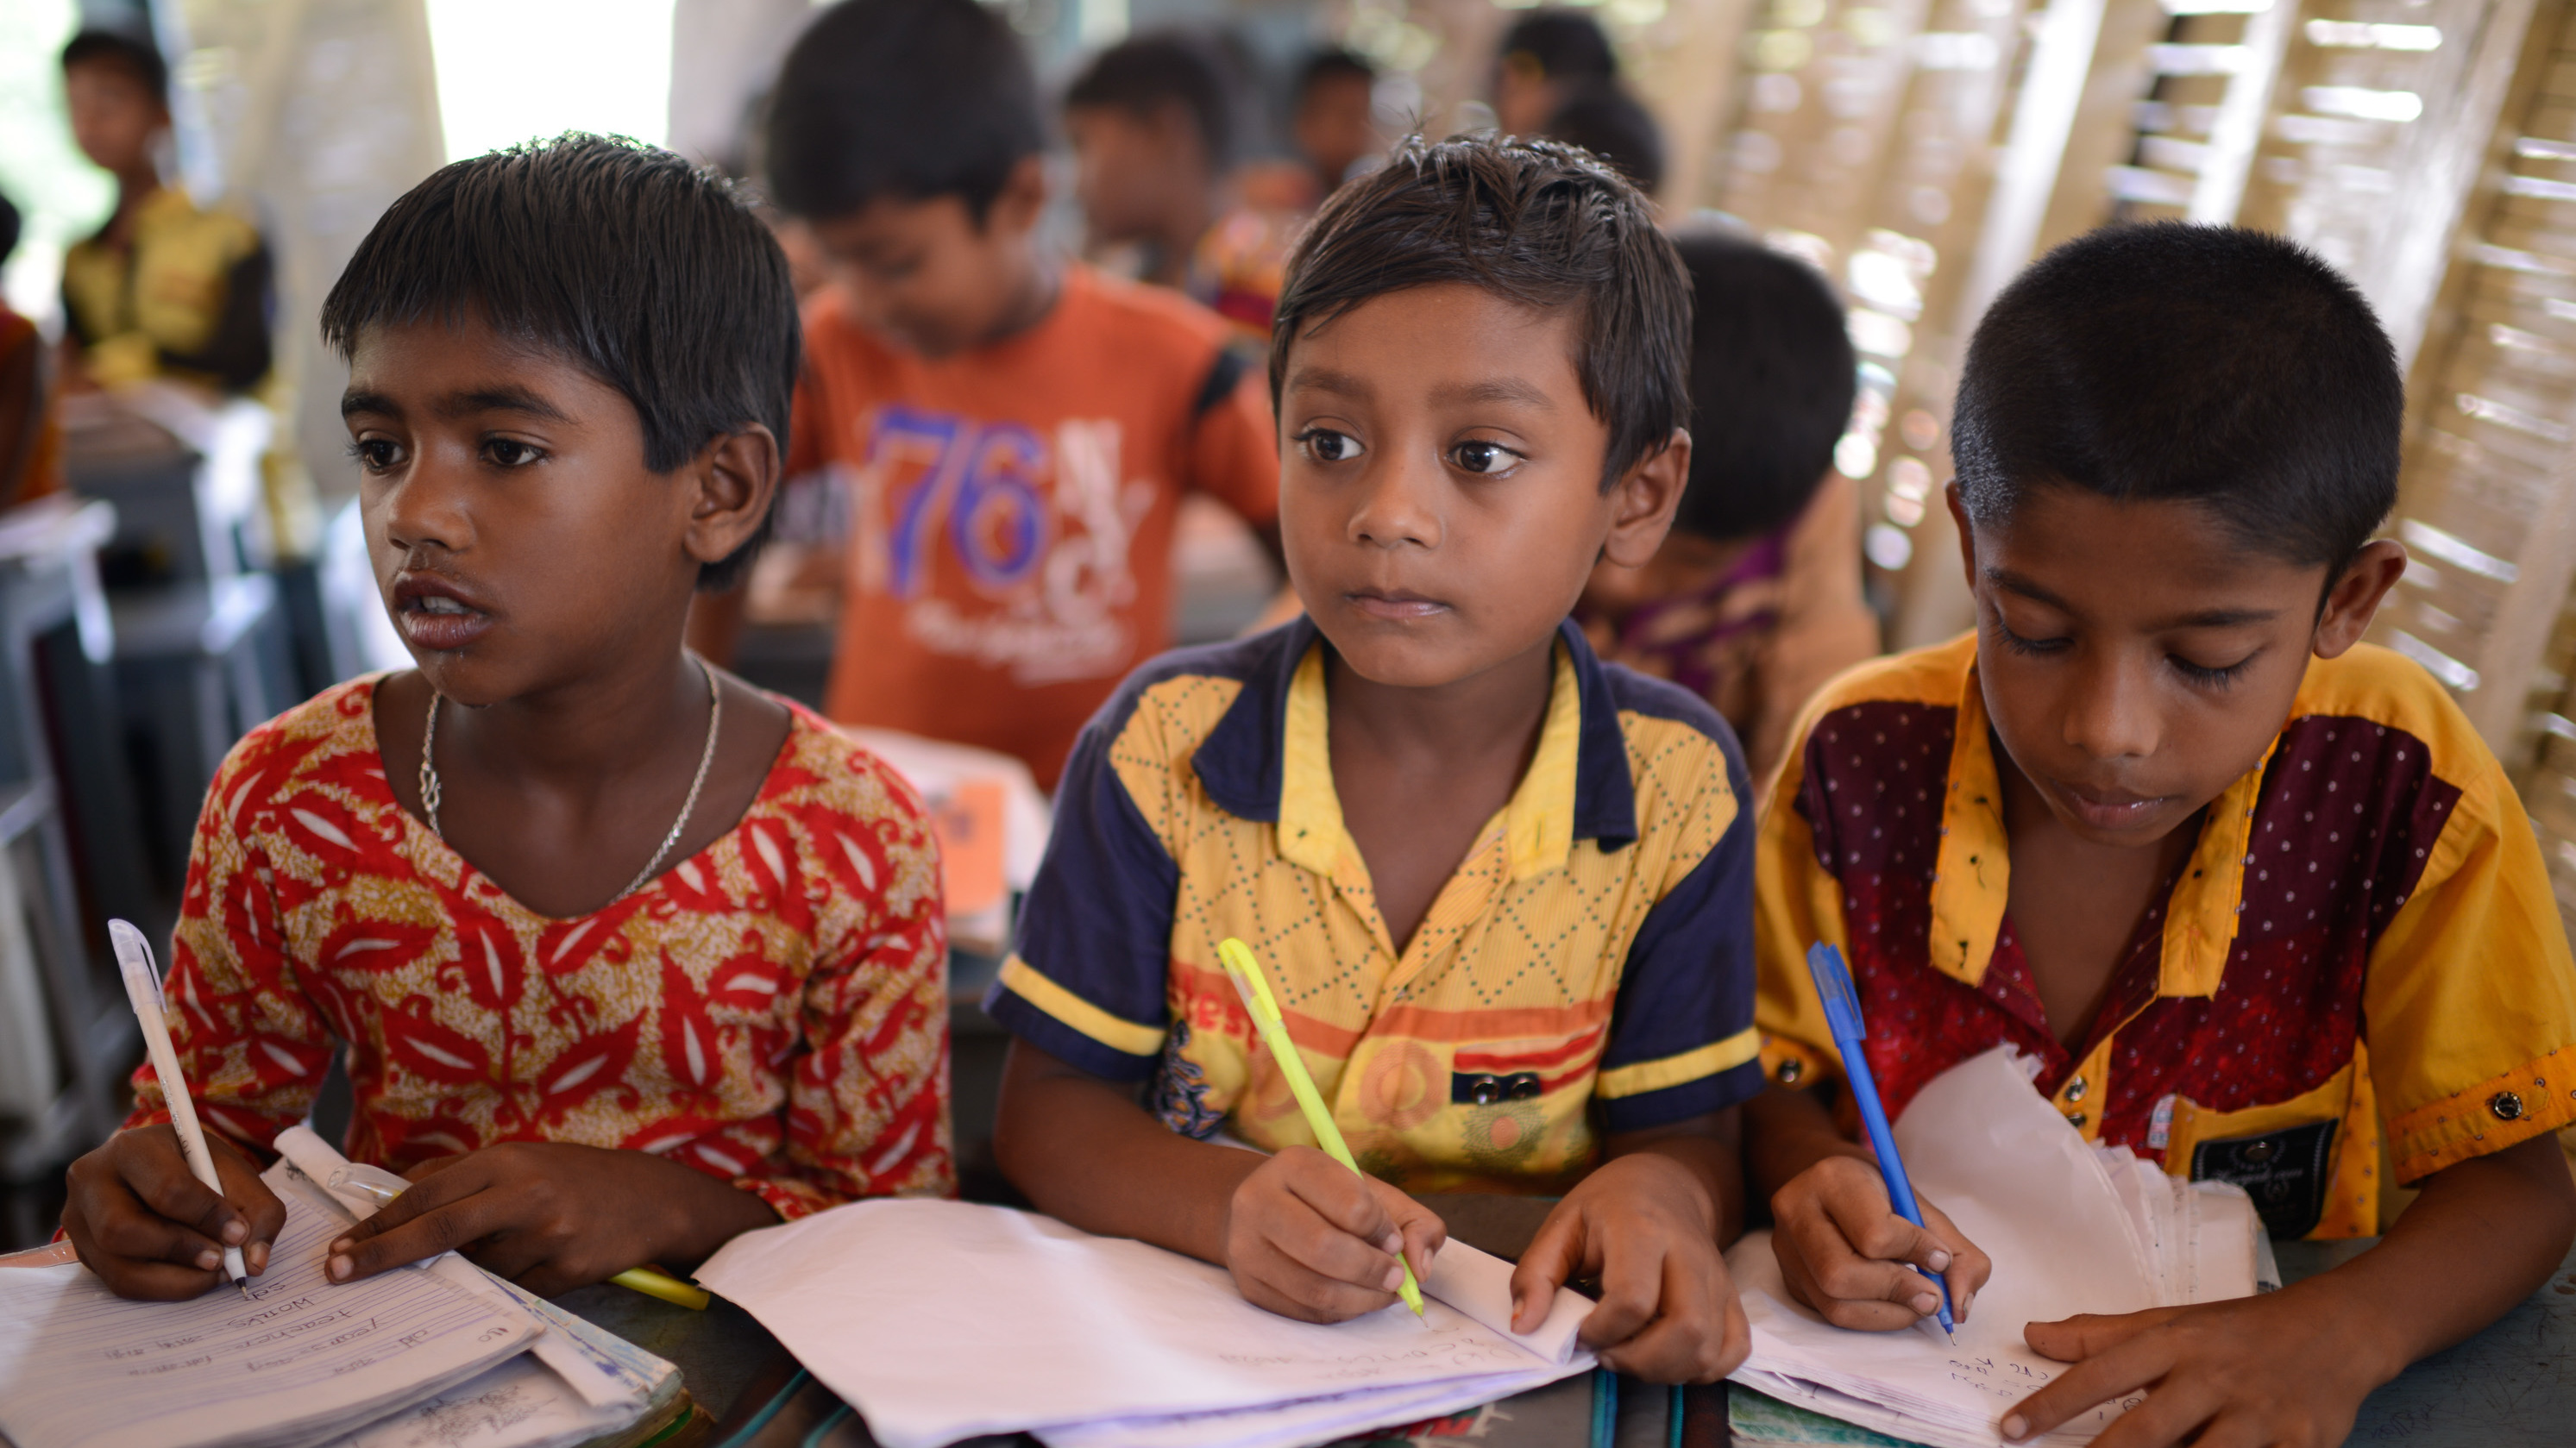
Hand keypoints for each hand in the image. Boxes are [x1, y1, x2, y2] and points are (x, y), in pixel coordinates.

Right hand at [61, 1125, 285, 1299]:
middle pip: (123, 1230)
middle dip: (181, 1250)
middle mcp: (91, 1181)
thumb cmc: (195, 1167)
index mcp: (132, 1148)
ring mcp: (78, 1219)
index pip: (166, 1188)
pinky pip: (118, 1282)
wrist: (155, 1168)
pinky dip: (162, 1287)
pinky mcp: (82, 1250)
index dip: (207, 1216)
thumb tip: (254, 1262)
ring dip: (174, 1278)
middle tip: (221, 1260)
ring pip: (117, 1266)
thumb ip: (257, 1210)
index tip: (238, 1234)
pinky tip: (190, 1278)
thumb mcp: (230, 1171)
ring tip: (212, 1272)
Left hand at [326, 1141, 776, 1294]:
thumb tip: (398, 1194)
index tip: (342, 1246)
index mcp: (509, 1161)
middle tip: (340, 1272)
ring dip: (469, 1269)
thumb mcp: (524, 1159)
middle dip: (383, 1253)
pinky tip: (533, 1261)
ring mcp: (548, 1235)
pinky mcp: (567, 1271)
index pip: (429, 1193)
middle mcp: (526, 1194)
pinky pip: (514, 1289)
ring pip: (477, 1268)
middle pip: (439, 1228)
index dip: (380, 1222)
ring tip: (504, 1249)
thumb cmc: (579, 1177)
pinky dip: (509, 1281)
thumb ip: (465, 1174)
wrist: (654, 1198)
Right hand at [1222, 1145, 1444, 1322]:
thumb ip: (1415, 1222)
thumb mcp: (1375, 1194)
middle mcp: (1259, 1200)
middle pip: (1324, 1248)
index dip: (1383, 1230)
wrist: (1265, 1212)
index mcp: (1295, 1164)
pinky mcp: (1249, 1286)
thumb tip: (1421, 1267)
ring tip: (1382, 1291)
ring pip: (1315, 1289)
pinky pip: (1305, 1311)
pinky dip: (1341, 1311)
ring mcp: (1247, 1246)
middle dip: (1372, 1270)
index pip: (1351, 1205)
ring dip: (1362, 1298)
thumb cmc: (1330, 1202)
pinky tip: (1354, 1298)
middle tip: (1395, 1277)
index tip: (1394, 1240)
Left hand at [1512, 1152, 1748, 1382]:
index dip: (1602, 1331)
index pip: (1634, 1299)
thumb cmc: (1607, 1207)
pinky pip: (1733, 1350)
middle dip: (1639, 1361)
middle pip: (1686, 1329)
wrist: (1665, 1185)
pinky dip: (1702, 1370)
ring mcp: (1718, 1279)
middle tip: (1608, 1353)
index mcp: (1641, 1230)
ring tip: (1631, 1355)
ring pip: (1709, 1348)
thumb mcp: (1561, 1226)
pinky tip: (1668, 1358)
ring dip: (1665, 1370)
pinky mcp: (1732, 1298)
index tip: (1580, 1332)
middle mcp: (1689, 1255)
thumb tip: (1523, 1327)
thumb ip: (1535, 1275)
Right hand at [1770, 1153, 1988, 1329]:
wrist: (1828, 1184)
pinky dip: (1872, 1318)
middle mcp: (1797, 1211)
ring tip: (1916, 1302)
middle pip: (1841, 1273)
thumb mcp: (1919, 1205)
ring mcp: (1786, 1248)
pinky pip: (1830, 1313)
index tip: (1940, 1259)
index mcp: (1834, 1178)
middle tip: (1932, 1296)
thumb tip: (1960, 1304)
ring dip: (1888, 1312)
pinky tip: (1892, 1304)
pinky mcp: (1789, 1278)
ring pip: (1833, 1301)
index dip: (1915, 1252)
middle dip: (1897, 1291)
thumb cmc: (1877, 1194)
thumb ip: (1956, 1250)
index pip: (1873, 1232)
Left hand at [2002, 1290, 2387, 1446]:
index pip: (2100, 1373)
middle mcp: (2213, 1377)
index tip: (2009, 1430)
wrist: (2342, 1328)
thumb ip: (2100, 1336)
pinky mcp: (2301, 1444)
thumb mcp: (2171, 1321)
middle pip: (2147, 1428)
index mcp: (2175, 1342)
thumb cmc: (2241, 1330)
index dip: (2052, 1403)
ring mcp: (2259, 1415)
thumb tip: (2032, 1335)